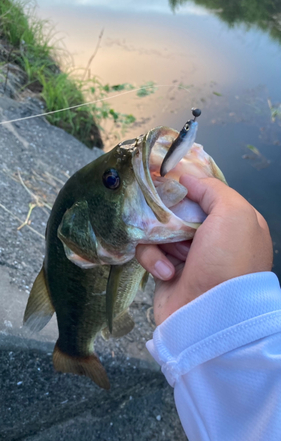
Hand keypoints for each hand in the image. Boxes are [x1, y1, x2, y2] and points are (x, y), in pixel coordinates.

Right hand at [136, 175, 272, 325]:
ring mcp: (190, 256)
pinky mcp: (167, 271)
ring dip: (162, 239)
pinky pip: (150, 252)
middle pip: (180, 210)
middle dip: (170, 213)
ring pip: (161, 229)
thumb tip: (188, 177)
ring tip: (174, 255)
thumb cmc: (227, 260)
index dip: (189, 187)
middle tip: (165, 216)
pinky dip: (154, 259)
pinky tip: (167, 272)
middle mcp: (213, 238)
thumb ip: (212, 189)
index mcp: (234, 223)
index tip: (170, 180)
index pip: (207, 195)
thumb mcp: (233, 213)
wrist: (210, 316)